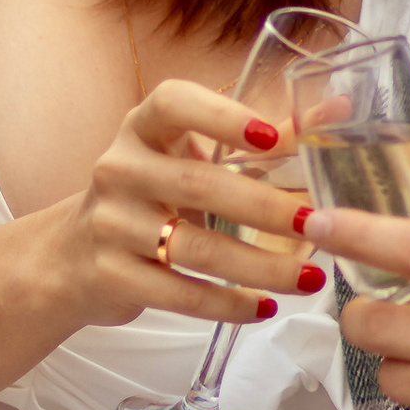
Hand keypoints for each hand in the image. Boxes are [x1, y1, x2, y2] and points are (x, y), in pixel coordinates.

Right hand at [39, 80, 320, 331]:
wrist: (72, 256)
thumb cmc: (151, 194)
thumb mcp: (189, 157)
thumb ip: (262, 138)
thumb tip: (337, 110)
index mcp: (143, 128)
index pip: (174, 104)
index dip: (222, 116)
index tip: (270, 137)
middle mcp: (120, 168)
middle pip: (199, 184)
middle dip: (266, 208)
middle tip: (317, 224)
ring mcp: (111, 224)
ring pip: (195, 248)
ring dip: (260, 266)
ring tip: (310, 278)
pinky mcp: (111, 275)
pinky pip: (179, 293)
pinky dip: (227, 304)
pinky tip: (265, 305)